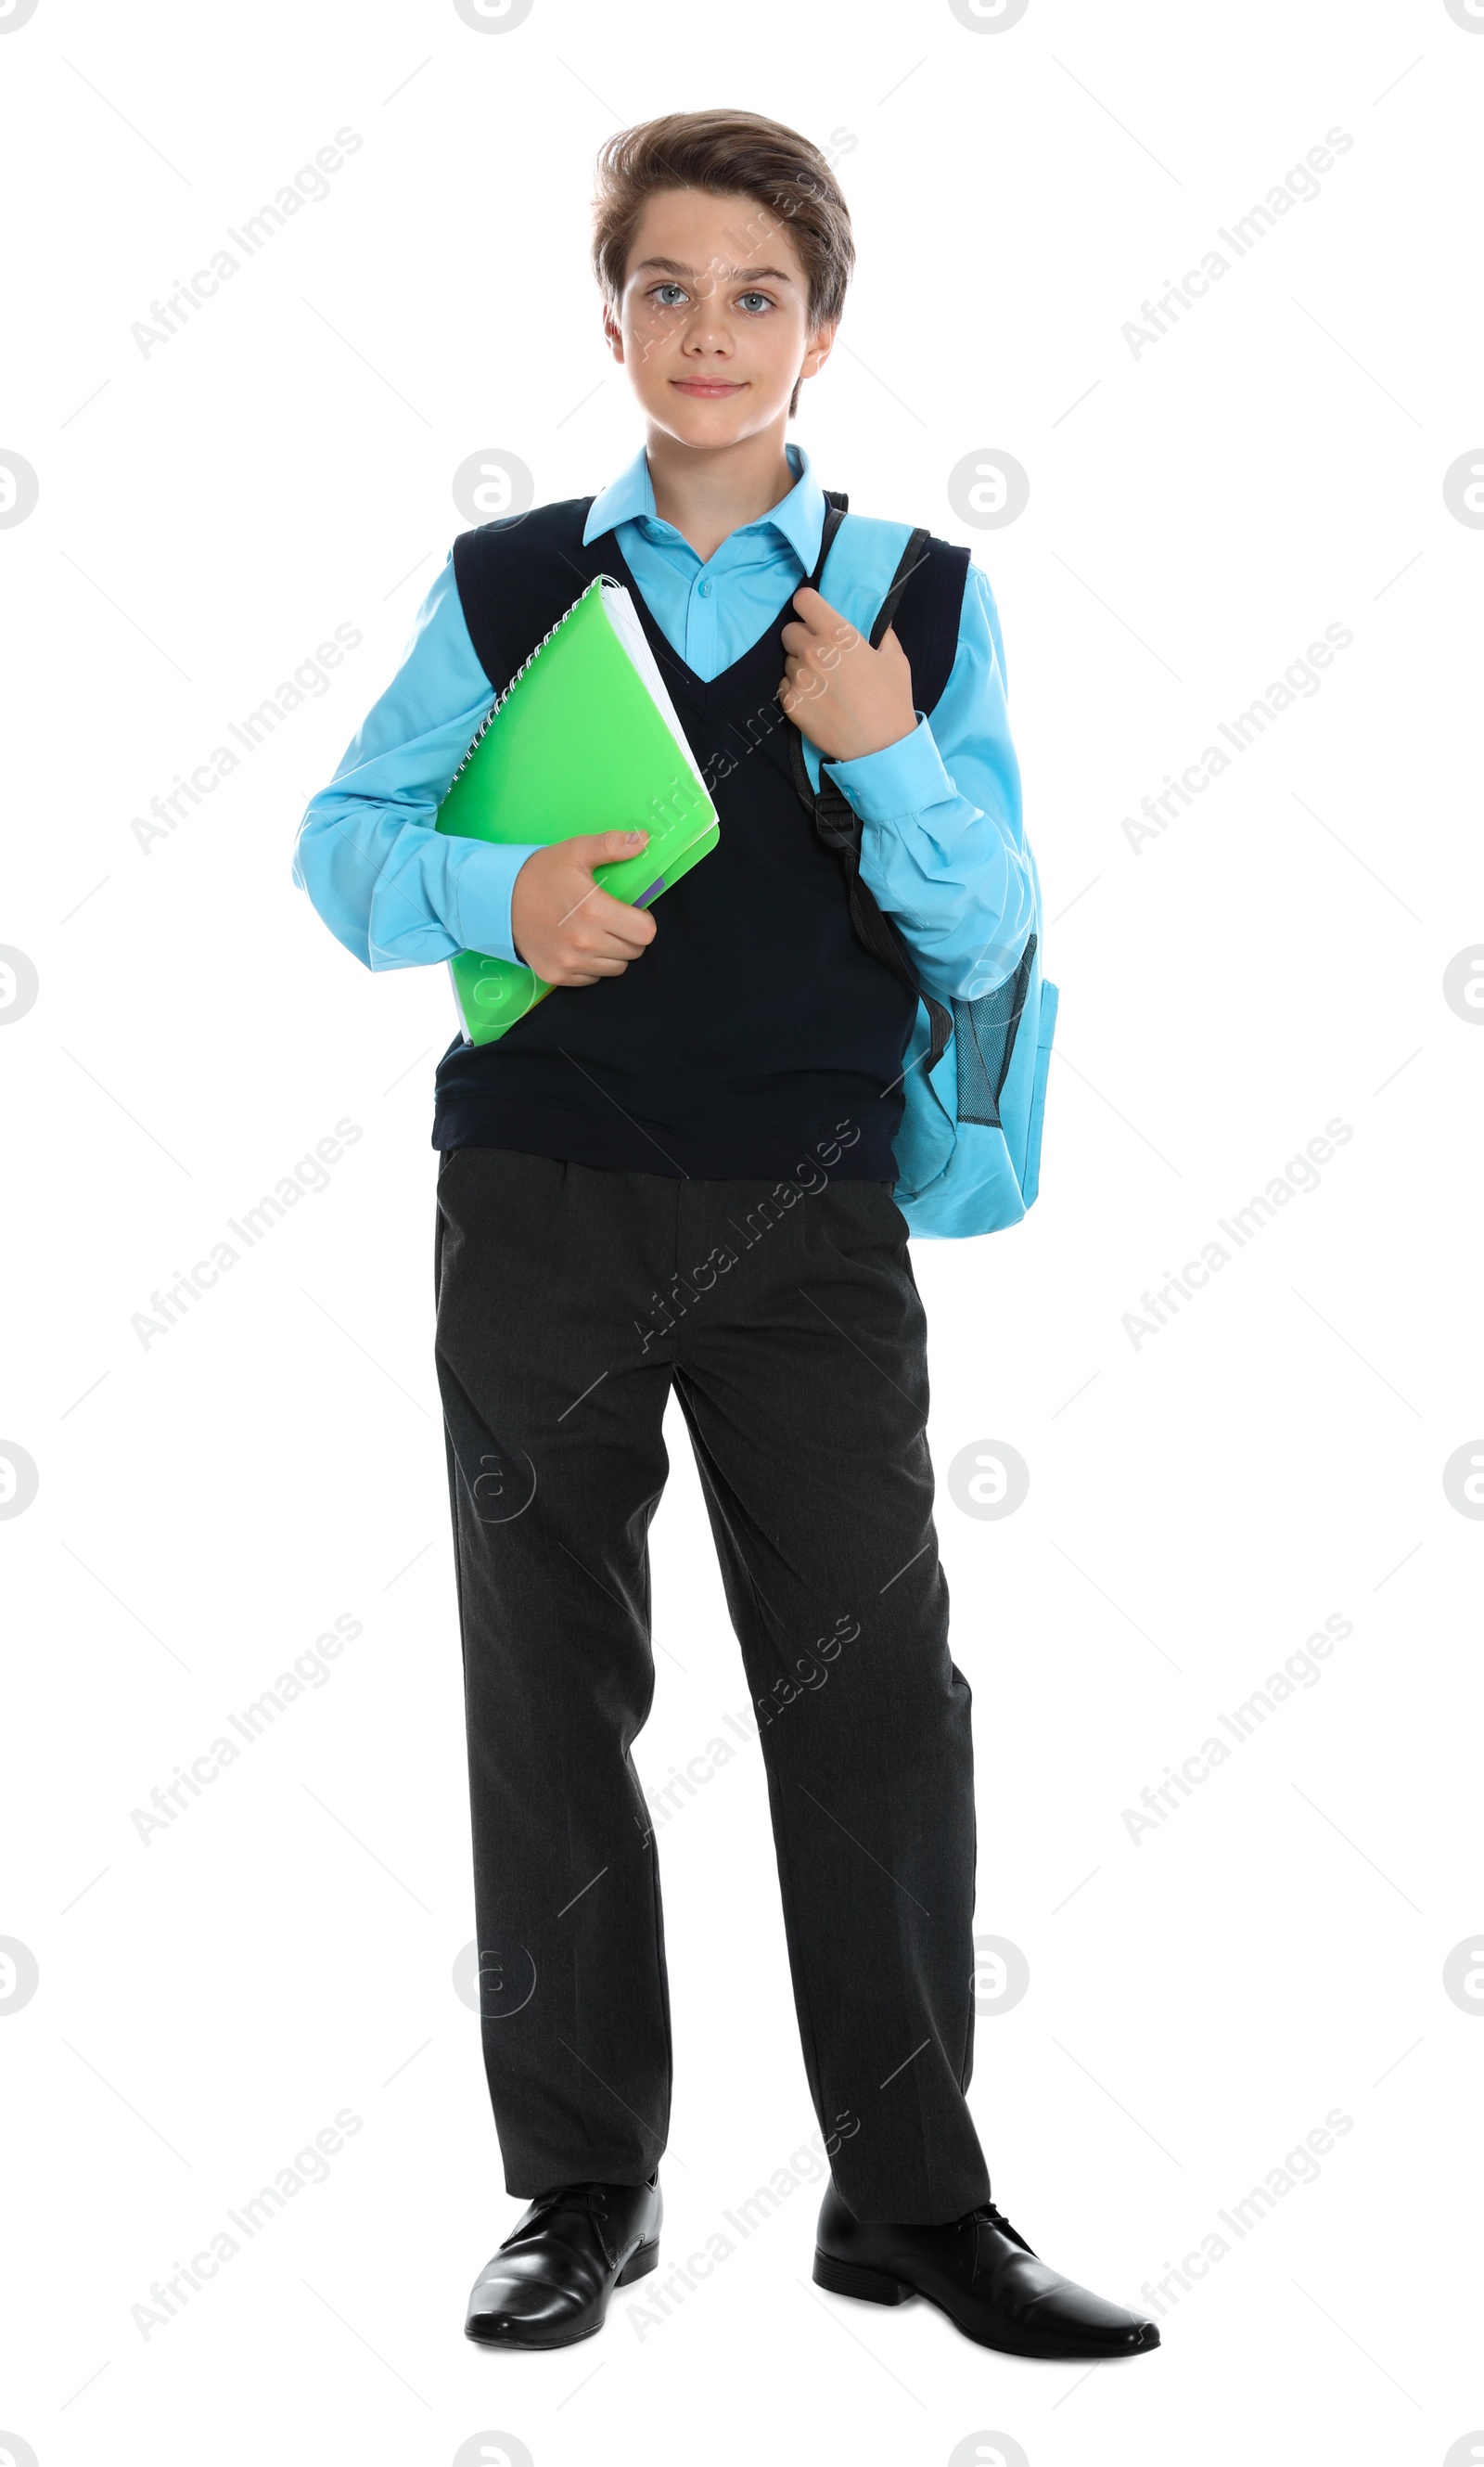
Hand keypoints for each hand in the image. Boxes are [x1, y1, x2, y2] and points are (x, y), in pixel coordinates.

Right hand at [509, 829, 657, 985]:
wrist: (498, 897)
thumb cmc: (541, 873)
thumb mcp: (576, 851)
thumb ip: (612, 845)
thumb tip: (644, 840)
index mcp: (594, 912)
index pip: (645, 932)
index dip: (643, 920)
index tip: (631, 912)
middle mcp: (584, 943)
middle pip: (634, 952)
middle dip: (629, 935)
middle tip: (613, 920)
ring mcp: (570, 962)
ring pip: (616, 968)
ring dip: (613, 952)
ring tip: (596, 932)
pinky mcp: (557, 975)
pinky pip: (592, 978)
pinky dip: (592, 965)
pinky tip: (579, 946)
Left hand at [777, 586, 916, 762]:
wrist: (880, 747)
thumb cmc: (891, 700)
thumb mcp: (895, 659)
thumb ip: (881, 634)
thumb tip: (877, 621)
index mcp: (838, 635)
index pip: (804, 600)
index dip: (808, 605)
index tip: (813, 614)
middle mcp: (813, 652)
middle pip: (789, 631)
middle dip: (802, 638)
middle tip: (820, 654)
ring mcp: (799, 678)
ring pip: (788, 660)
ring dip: (801, 666)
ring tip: (823, 683)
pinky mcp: (790, 703)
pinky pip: (785, 685)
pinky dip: (796, 689)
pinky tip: (817, 700)